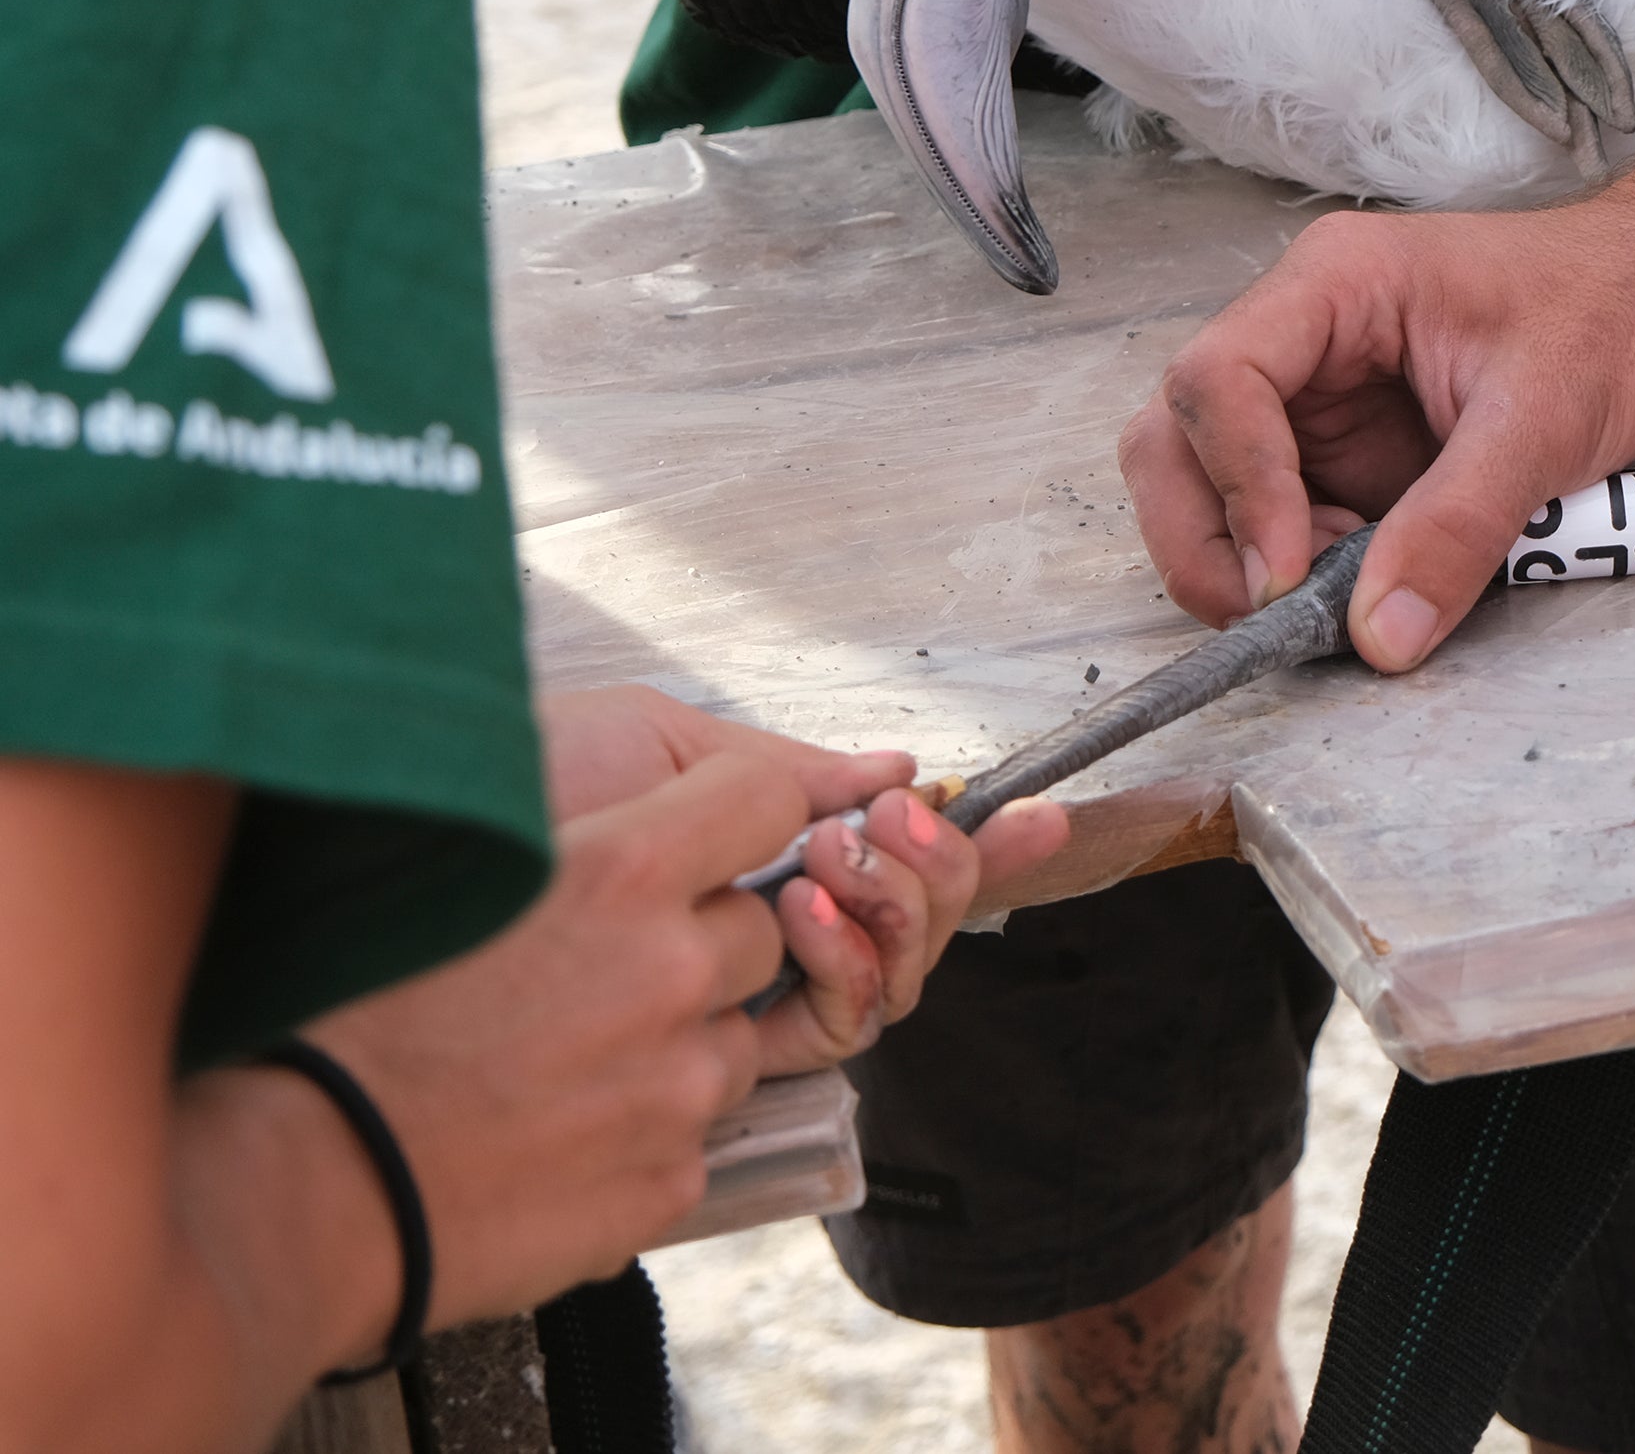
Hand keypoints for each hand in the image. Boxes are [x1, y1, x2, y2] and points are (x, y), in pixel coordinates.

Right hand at [306, 752, 813, 1321]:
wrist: (300, 1191)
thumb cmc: (340, 1015)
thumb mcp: (452, 871)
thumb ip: (574, 836)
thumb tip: (638, 801)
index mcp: (621, 871)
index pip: (767, 797)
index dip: (743, 813)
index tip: (710, 835)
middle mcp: (675, 970)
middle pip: (756, 930)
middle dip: (701, 944)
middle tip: (599, 976)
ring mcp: (680, 1084)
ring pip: (733, 1039)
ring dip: (677, 1046)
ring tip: (563, 1065)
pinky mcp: (671, 1179)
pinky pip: (691, 1136)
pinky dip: (642, 1135)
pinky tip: (552, 1137)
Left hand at [534, 687, 1067, 1072]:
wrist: (415, 870)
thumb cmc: (504, 800)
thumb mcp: (650, 742)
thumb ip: (777, 770)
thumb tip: (896, 770)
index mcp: (749, 865)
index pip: (893, 868)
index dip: (979, 848)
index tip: (1043, 814)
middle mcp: (762, 943)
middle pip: (919, 926)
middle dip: (941, 868)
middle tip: (889, 822)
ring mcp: (747, 1006)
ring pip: (897, 978)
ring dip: (898, 904)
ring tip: (829, 856)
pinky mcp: (723, 1066)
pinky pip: (841, 1028)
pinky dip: (849, 961)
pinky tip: (804, 906)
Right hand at [1120, 194, 1634, 671]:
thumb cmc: (1616, 309)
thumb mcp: (1543, 419)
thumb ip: (1458, 525)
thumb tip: (1380, 631)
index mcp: (1335, 284)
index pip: (1219, 378)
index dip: (1236, 483)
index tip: (1287, 571)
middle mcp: (1306, 337)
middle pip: (1181, 437)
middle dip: (1208, 536)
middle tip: (1274, 615)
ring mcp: (1321, 399)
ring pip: (1215, 488)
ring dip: (1254, 562)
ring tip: (1349, 596)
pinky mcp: (1351, 454)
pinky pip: (1291, 523)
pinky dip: (1309, 573)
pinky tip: (1377, 584)